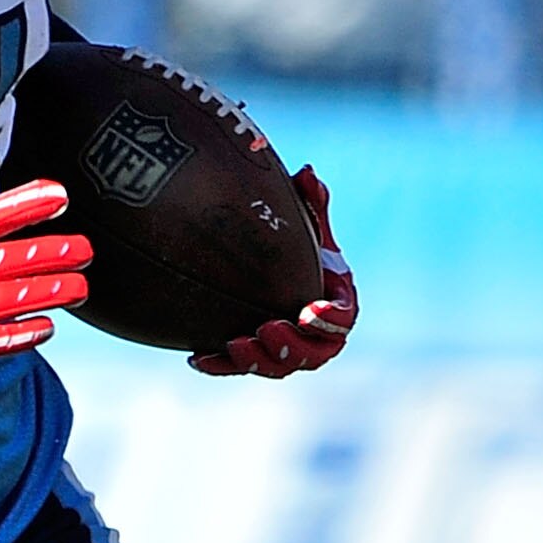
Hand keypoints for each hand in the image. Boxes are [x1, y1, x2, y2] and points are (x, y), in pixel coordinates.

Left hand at [190, 166, 356, 379]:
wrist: (262, 262)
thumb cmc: (294, 241)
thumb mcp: (303, 219)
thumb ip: (309, 201)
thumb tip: (307, 174)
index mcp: (335, 301)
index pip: (344, 318)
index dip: (331, 319)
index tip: (311, 311)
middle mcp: (315, 332)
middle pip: (313, 353)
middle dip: (292, 346)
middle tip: (267, 329)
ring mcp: (284, 348)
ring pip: (279, 367)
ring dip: (259, 361)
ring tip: (235, 344)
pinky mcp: (253, 355)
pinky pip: (239, 368)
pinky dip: (220, 365)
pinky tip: (198, 357)